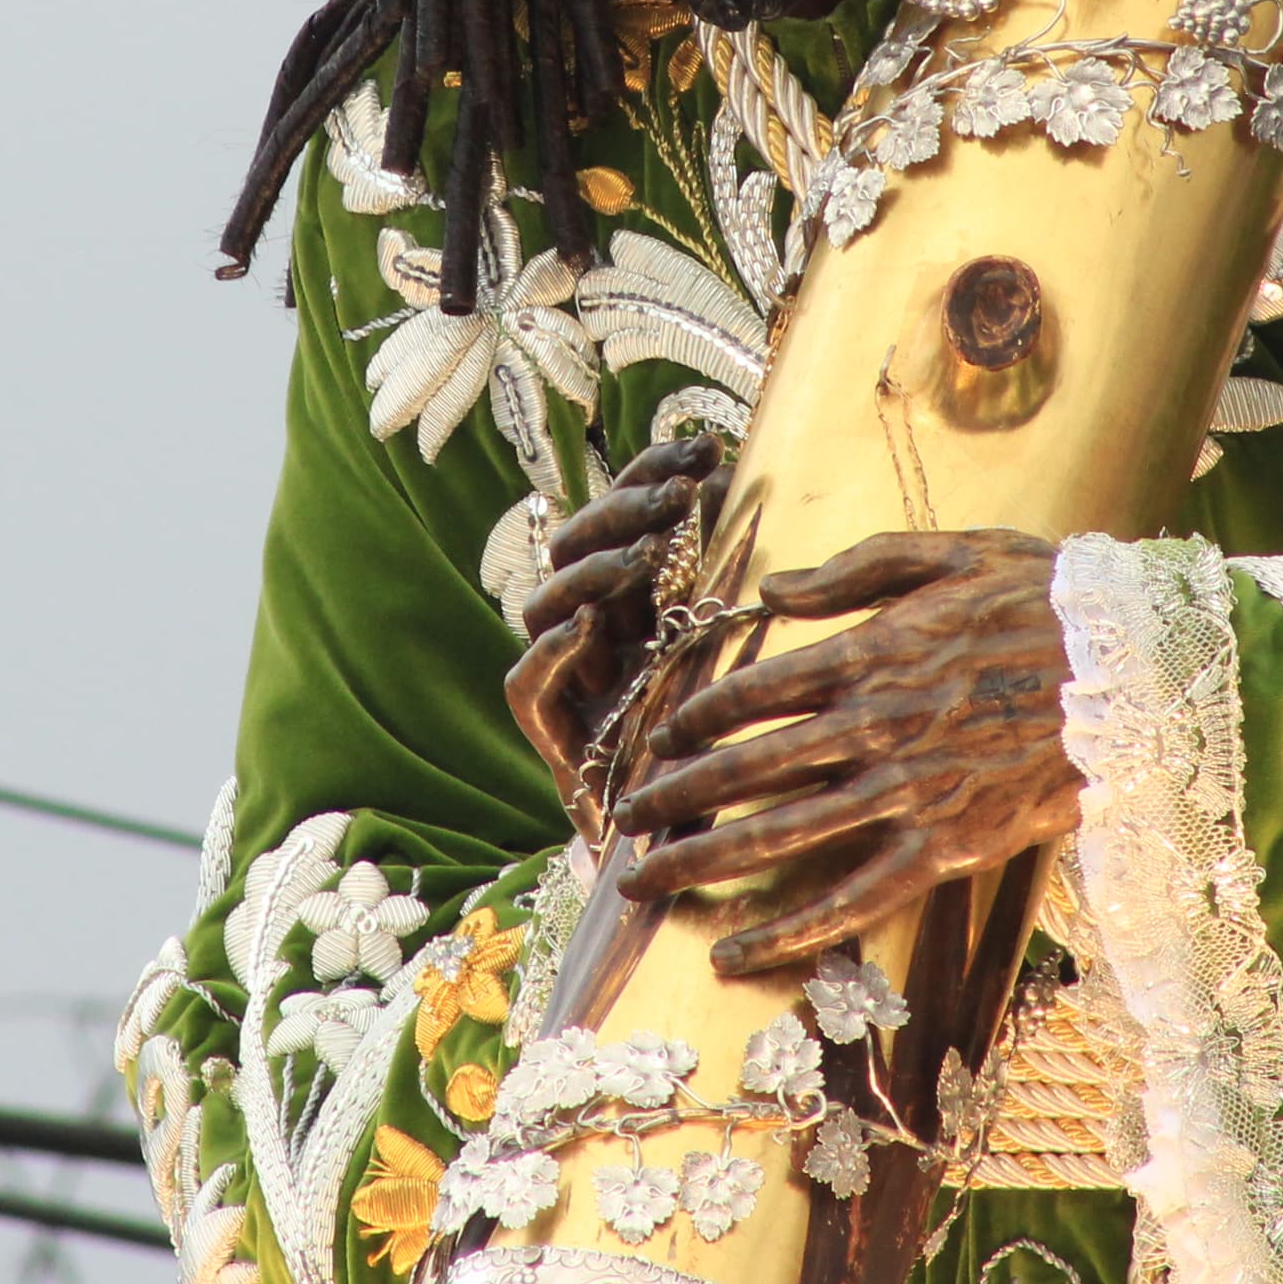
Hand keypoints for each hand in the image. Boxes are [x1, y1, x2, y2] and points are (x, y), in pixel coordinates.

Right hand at [505, 433, 728, 833]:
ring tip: (645, 552)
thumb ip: (737, 571)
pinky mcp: (551, 731)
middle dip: (625, 509)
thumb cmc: (726, 731)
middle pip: (578, 545)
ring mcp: (566, 675)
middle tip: (680, 495)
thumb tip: (756, 484)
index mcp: (634, 593)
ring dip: (594, 569)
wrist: (694, 835)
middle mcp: (592, 625)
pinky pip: (526, 684)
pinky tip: (586, 623)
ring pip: (545, 603)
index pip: (626, 513)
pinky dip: (550, 651)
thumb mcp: (743, 638)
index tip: (708, 447)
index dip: (655, 473)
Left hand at [613, 528, 1076, 978]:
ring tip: (643, 881)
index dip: (697, 718)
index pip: (756, 692)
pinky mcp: (948, 846)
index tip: (660, 736)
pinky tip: (736, 953)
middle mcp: (877, 725)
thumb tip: (771, 590)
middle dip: (675, 797)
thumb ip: (855, 569)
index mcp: (873, 652)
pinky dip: (792, 930)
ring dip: (704, 861)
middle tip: (620, 822)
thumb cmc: (1045, 599)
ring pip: (784, 835)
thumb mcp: (948, 553)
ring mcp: (910, 791)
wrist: (1139, 669)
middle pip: (750, 769)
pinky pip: (856, 898)